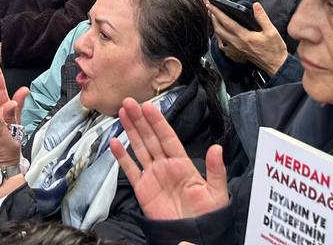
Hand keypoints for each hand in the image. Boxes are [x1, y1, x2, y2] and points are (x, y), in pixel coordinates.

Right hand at [110, 99, 228, 220]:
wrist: (193, 236)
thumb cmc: (208, 215)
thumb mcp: (216, 192)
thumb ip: (215, 170)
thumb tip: (217, 148)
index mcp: (182, 163)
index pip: (168, 137)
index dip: (158, 122)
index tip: (148, 107)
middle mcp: (165, 166)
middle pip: (150, 138)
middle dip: (140, 119)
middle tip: (130, 102)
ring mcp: (153, 176)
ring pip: (139, 148)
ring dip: (131, 130)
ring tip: (122, 113)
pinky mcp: (143, 189)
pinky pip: (130, 169)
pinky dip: (122, 157)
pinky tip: (115, 143)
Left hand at [206, 0, 288, 75]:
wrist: (276, 65)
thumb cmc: (274, 50)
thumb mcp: (272, 31)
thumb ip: (262, 17)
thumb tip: (256, 5)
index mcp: (245, 37)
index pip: (227, 22)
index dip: (217, 12)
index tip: (210, 4)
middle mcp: (237, 43)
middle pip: (219, 29)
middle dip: (213, 17)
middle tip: (210, 8)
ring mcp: (236, 50)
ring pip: (220, 37)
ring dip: (215, 26)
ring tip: (215, 18)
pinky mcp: (237, 54)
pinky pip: (223, 46)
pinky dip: (220, 38)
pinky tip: (221, 34)